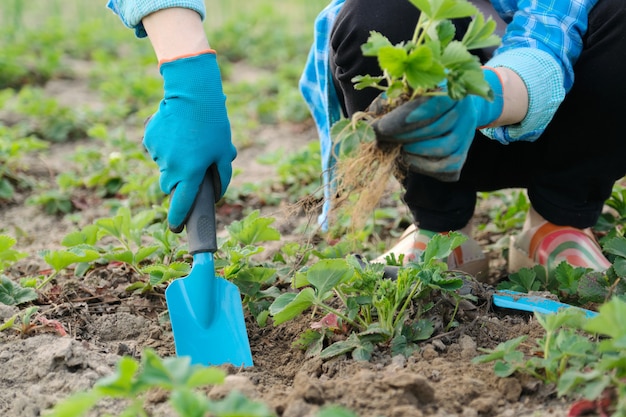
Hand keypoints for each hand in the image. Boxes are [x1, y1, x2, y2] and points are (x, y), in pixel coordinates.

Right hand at [144, 51, 236, 231]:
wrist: (192, 94)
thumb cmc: (213, 125)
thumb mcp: (224, 152)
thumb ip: (222, 177)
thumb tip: (217, 194)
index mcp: (190, 172)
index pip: (181, 204)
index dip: (178, 218)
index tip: (177, 228)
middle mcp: (171, 166)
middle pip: (169, 186)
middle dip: (178, 184)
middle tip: (191, 169)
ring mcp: (157, 153)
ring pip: (164, 167)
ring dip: (173, 162)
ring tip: (188, 143)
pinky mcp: (149, 139)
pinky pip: (157, 151)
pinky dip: (165, 147)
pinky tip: (177, 133)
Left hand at [372, 68, 503, 181]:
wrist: (450, 111)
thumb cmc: (420, 99)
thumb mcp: (406, 91)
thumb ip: (391, 100)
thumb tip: (369, 123)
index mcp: (453, 88)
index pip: (436, 102)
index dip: (409, 115)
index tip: (383, 126)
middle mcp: (466, 111)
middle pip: (436, 127)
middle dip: (403, 135)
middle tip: (380, 137)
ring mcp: (466, 134)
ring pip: (443, 148)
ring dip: (414, 151)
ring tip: (396, 147)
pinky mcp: (462, 155)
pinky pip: (446, 167)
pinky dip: (423, 166)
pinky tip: (408, 158)